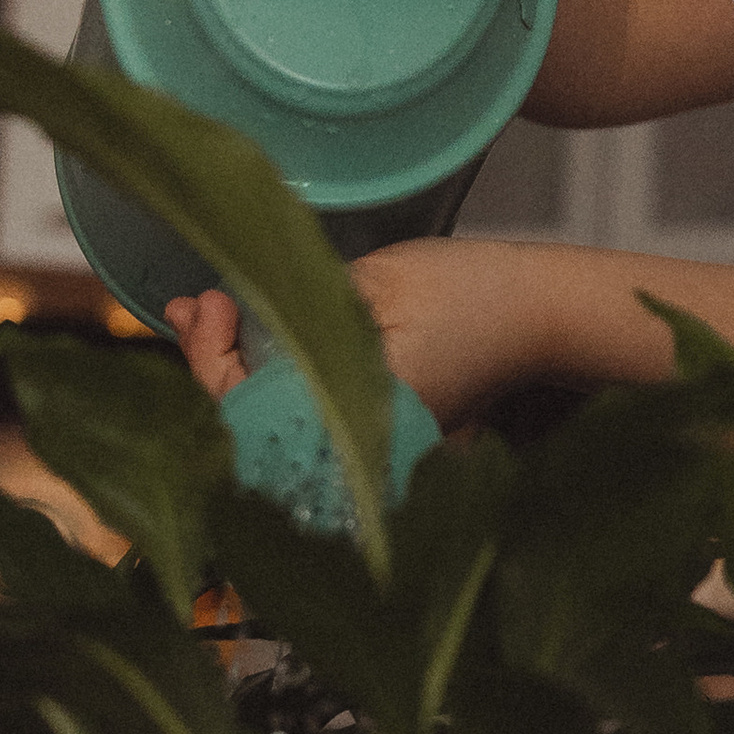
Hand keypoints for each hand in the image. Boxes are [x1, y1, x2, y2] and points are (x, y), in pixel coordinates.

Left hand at [165, 239, 566, 432]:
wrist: (540, 312)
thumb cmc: (467, 293)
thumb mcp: (371, 284)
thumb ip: (299, 308)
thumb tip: (230, 320)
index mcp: (352, 421)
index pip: (246, 412)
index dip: (209, 359)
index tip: (205, 302)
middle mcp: (354, 449)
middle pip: (250, 428)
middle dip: (209, 363)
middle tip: (193, 302)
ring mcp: (365, 444)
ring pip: (272, 422)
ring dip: (232, 367)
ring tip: (206, 312)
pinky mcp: (374, 427)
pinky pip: (302, 414)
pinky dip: (268, 376)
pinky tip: (248, 335)